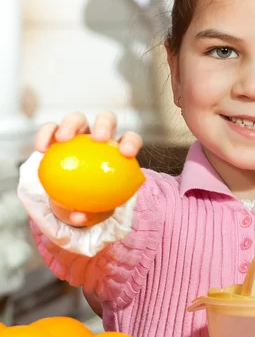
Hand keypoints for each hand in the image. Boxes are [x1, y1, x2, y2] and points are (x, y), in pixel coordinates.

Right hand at [36, 111, 142, 226]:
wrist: (70, 200)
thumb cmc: (91, 205)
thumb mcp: (95, 213)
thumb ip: (91, 214)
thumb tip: (78, 217)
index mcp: (118, 151)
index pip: (130, 139)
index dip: (131, 142)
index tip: (126, 153)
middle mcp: (100, 138)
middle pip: (106, 120)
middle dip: (104, 124)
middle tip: (98, 138)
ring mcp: (78, 134)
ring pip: (77, 119)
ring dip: (71, 124)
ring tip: (63, 139)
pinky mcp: (55, 136)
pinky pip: (50, 130)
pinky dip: (46, 135)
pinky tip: (41, 149)